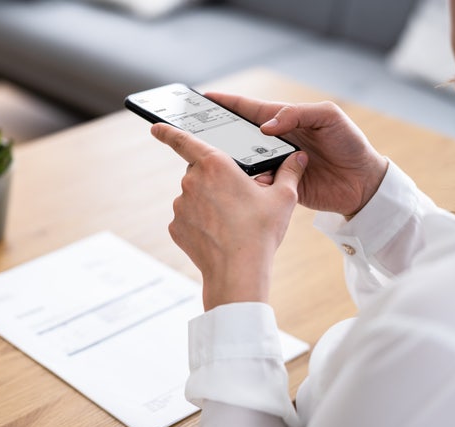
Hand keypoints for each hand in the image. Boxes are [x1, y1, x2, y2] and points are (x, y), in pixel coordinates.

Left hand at [152, 123, 307, 310]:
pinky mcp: (176, 227)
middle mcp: (192, 181)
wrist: (238, 271)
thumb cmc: (260, 231)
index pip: (184, 140)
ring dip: (208, 202)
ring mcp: (180, 205)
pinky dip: (200, 222)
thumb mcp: (283, 198)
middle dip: (216, 180)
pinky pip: (188, 218)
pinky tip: (219, 234)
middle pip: (200, 172)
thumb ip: (289, 172)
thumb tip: (298, 159)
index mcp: (215, 164)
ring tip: (231, 221)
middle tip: (238, 198)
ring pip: (194, 196)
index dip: (168, 131)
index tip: (155, 128)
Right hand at [206, 93, 388, 217]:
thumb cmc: (349, 143)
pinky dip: (251, 183)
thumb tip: (266, 127)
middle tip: (198, 133)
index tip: (205, 98)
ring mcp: (275, 165)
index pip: (249, 109)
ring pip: (244, 162)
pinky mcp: (279, 187)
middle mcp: (275, 143)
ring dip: (233, 162)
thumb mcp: (329, 117)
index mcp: (285, 121)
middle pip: (239, 136)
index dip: (227, 103)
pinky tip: (248, 181)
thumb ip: (298, 114)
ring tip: (218, 160)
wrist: (363, 182)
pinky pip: (257, 184)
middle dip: (220, 134)